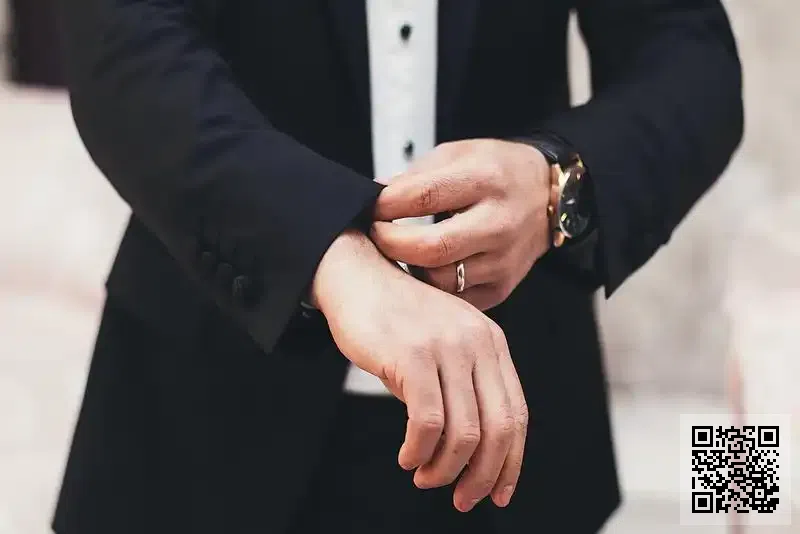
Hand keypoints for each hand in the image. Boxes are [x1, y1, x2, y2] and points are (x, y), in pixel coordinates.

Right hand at [311, 230, 528, 511]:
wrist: (356, 276)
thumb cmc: (397, 318)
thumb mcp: (445, 343)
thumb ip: (465, 383)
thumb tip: (474, 451)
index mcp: (491, 342)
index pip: (516, 414)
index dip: (511, 462)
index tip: (498, 493)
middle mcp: (477, 343)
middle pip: (498, 429)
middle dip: (483, 476)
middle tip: (462, 499)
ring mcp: (446, 348)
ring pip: (464, 433)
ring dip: (445, 469)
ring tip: (424, 477)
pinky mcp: (413, 356)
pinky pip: (427, 422)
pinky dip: (419, 451)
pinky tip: (407, 457)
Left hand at [372, 139, 550, 310]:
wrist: (550, 198)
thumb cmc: (499, 172)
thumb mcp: (458, 154)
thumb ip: (415, 176)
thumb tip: (374, 196)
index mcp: (486, 180)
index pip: (423, 197)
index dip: (386, 205)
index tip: (371, 207)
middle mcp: (499, 223)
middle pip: (430, 248)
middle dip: (390, 243)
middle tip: (376, 234)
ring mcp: (502, 261)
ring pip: (438, 279)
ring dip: (409, 267)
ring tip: (401, 250)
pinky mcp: (501, 287)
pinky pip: (453, 298)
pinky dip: (432, 286)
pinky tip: (426, 267)